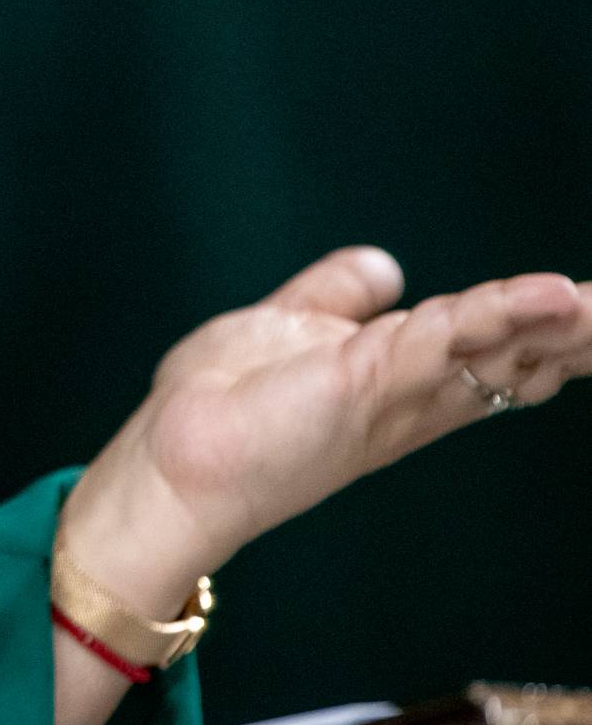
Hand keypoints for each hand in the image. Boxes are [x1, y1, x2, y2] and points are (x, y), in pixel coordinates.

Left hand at [63, 246, 591, 604]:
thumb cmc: (220, 406)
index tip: (586, 300)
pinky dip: (507, 310)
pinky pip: (450, 335)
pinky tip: (556, 294)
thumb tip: (384, 264)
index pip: (491, 347)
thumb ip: (337, 295)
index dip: (540, 325)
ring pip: (501, 347)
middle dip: (574, 334)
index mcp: (399, 381)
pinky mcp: (369, 379)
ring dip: (564, 324)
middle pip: (516, 356)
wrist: (173, 460)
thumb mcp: (290, 326)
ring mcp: (396, 391)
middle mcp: (413, 395)